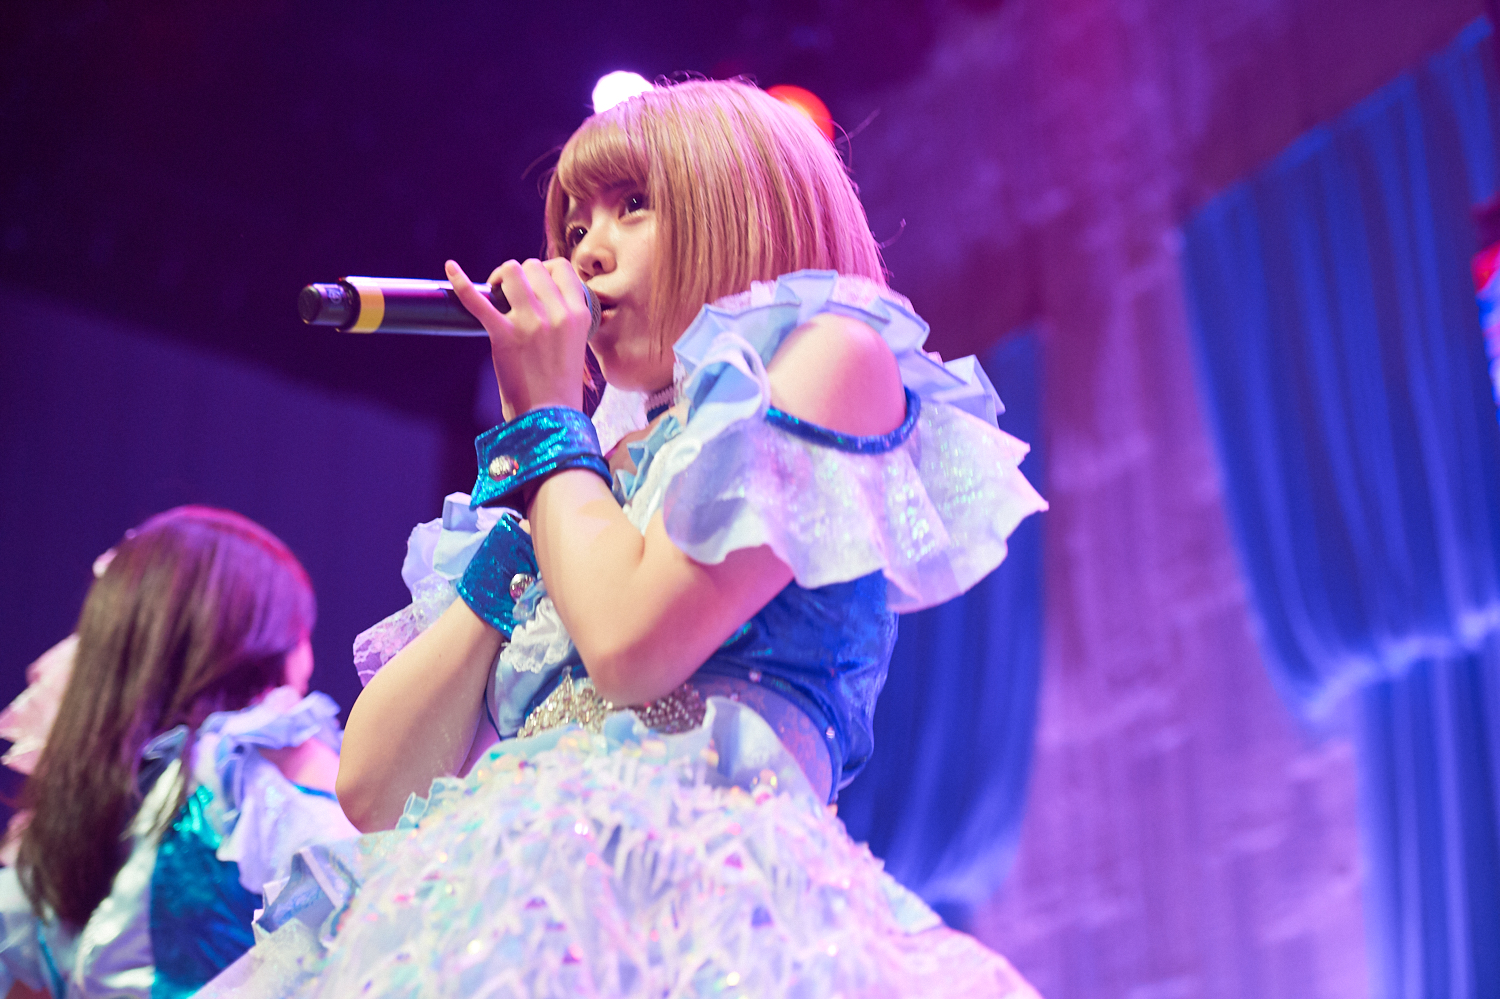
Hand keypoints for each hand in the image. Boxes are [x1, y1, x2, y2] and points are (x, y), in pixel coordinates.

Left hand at [446, 257, 592, 420]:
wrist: (550, 417)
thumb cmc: (561, 384)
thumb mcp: (576, 343)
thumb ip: (564, 316)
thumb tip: (540, 291)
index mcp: (579, 314)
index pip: (562, 268)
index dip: (545, 270)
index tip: (536, 284)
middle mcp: (557, 314)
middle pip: (534, 267)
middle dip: (520, 275)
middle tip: (510, 293)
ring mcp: (530, 323)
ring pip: (511, 272)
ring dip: (500, 277)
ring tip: (495, 292)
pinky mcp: (503, 335)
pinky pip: (476, 300)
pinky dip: (460, 282)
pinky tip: (450, 268)